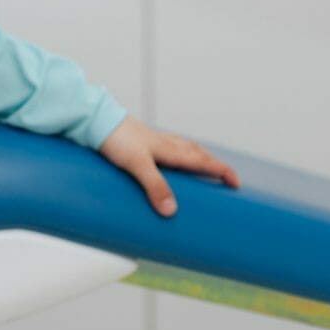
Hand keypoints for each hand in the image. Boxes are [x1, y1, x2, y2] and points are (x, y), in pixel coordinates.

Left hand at [98, 115, 240, 216]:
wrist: (92, 118)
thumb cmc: (114, 138)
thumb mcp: (137, 165)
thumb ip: (155, 187)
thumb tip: (172, 211)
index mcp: (169, 149)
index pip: (202, 160)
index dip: (221, 171)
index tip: (236, 183)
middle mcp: (163, 143)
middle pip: (195, 152)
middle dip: (211, 163)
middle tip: (223, 176)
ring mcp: (150, 140)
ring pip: (180, 147)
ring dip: (194, 157)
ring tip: (199, 167)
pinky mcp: (137, 141)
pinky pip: (163, 147)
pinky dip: (173, 154)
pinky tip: (163, 160)